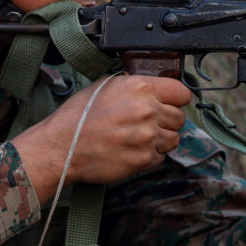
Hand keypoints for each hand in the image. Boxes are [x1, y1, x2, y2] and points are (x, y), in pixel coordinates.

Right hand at [12, 73, 191, 201]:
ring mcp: (148, 136)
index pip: (182, 92)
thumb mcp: (106, 85)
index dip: (176, 99)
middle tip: (149, 123)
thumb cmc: (79, 116)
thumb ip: (135, 86)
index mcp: (141, 88)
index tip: (172, 103)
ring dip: (161, 139)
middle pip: (180, 117)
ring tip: (140, 138)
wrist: (62, 147)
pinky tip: (132, 150)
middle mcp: (148, 110)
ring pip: (174, 138)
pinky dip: (150, 155)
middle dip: (167, 120)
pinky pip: (161, 156)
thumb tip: (153, 88)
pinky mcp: (144, 159)